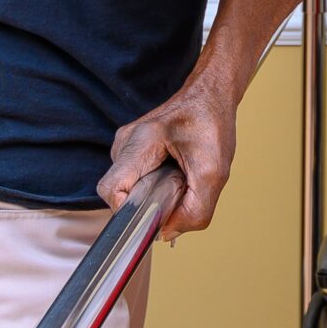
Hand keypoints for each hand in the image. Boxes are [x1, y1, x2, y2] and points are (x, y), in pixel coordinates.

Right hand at [98, 78, 239, 241]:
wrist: (210, 95)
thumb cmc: (211, 124)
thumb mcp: (214, 172)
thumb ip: (195, 210)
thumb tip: (166, 233)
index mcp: (140, 142)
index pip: (112, 190)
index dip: (130, 211)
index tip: (157, 213)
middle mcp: (124, 143)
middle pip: (120, 194)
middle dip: (148, 203)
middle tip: (178, 191)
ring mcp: (125, 146)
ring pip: (129, 188)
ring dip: (153, 194)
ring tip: (179, 178)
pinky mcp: (132, 151)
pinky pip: (135, 180)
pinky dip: (154, 185)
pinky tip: (174, 173)